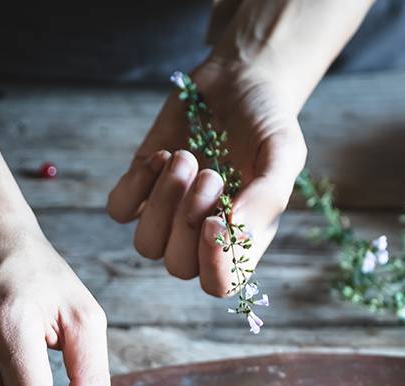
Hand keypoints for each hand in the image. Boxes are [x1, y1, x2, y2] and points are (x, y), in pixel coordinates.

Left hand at [107, 58, 306, 296]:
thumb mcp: (284, 154)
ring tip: (186, 158)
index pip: (218, 284)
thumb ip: (267, 196)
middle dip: (188, 220)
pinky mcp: (142, 188)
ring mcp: (169, 216)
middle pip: (178, 267)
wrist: (240, 82)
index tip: (214, 220)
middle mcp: (202, 239)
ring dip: (162, 202)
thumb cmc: (267, 124)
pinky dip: (136, 183)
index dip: (212, 263)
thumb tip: (234, 232)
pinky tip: (162, 156)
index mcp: (241, 243)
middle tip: (211, 173)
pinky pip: (120, 210)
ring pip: (146, 245)